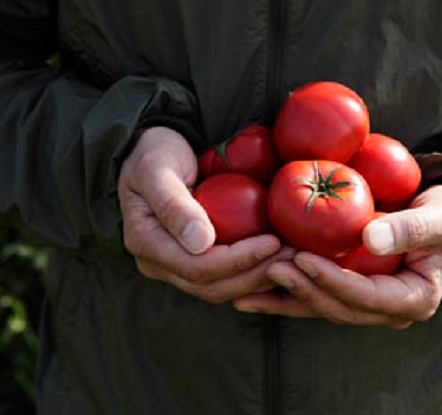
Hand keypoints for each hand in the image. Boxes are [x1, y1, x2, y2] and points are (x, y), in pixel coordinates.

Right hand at [118, 127, 287, 302]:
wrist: (151, 152)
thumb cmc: (154, 153)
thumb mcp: (157, 168)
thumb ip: (175, 204)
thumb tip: (201, 243)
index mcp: (146, 244)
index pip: (197, 268)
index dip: (238, 260)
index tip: (272, 242)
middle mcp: (159, 263)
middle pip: (212, 286)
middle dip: (256, 274)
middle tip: (294, 255)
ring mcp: (176, 266)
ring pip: (222, 288)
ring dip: (260, 278)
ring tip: (294, 259)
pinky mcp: (195, 261)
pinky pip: (227, 278)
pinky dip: (255, 272)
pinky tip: (281, 259)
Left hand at [233, 184, 441, 327]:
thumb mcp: (440, 215)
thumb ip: (410, 227)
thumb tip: (371, 238)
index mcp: (415, 298)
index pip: (366, 297)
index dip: (332, 280)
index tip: (302, 258)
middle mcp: (389, 309)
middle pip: (339, 308)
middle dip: (303, 290)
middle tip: (270, 267)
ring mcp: (369, 303)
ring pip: (323, 306)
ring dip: (287, 298)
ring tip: (249, 286)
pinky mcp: (353, 290)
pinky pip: (319, 294)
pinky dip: (289, 291)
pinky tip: (256, 286)